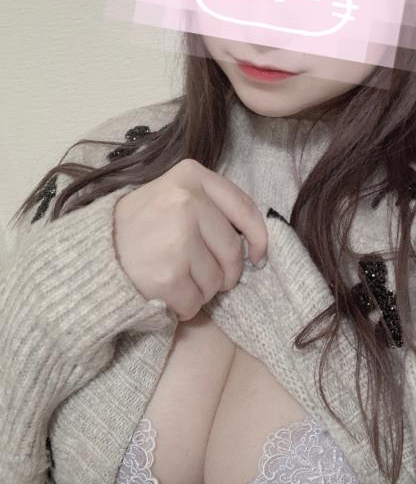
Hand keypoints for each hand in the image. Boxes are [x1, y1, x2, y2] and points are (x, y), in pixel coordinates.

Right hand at [113, 158, 267, 320]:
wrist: (89, 251)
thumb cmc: (139, 226)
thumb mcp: (172, 195)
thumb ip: (211, 206)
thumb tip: (254, 241)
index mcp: (191, 177)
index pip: (244, 209)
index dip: (258, 237)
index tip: (258, 255)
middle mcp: (186, 202)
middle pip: (232, 252)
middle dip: (225, 273)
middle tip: (204, 276)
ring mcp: (177, 238)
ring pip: (216, 281)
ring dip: (201, 290)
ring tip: (176, 279)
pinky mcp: (167, 274)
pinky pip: (195, 302)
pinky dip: (184, 306)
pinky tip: (165, 294)